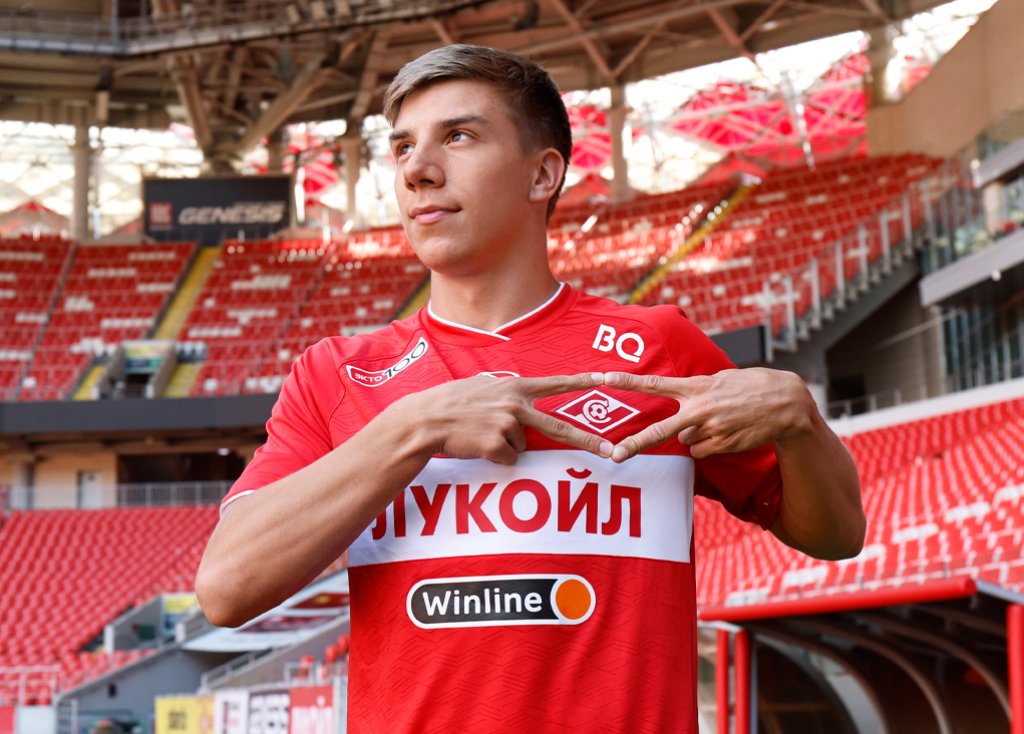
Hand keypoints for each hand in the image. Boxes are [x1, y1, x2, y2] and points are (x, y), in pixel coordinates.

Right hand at [399, 372, 612, 464]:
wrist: (425, 420)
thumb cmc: (451, 404)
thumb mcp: (482, 387)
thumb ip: (507, 394)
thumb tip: (522, 408)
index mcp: (515, 387)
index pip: (555, 383)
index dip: (582, 382)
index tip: (605, 379)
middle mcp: (516, 404)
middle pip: (559, 427)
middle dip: (588, 440)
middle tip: (610, 451)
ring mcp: (508, 425)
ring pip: (522, 447)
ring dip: (505, 446)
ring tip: (481, 434)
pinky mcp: (497, 445)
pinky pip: (508, 459)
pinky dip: (495, 458)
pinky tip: (477, 445)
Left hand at [603, 368, 813, 461]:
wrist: (786, 403)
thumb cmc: (753, 386)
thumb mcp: (722, 378)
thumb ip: (698, 391)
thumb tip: (685, 414)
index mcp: (696, 387)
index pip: (656, 384)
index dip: (628, 381)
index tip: (604, 378)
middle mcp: (699, 409)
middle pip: (661, 430)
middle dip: (636, 444)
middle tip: (615, 455)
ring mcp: (711, 430)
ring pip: (687, 442)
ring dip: (696, 435)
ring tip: (721, 421)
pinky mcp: (722, 445)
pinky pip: (702, 451)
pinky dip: (709, 445)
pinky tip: (727, 433)